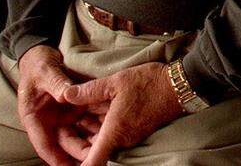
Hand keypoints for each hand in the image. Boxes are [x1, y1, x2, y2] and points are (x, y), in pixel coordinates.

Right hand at [17, 45, 95, 165]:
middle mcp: (48, 121)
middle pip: (64, 142)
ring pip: (77, 134)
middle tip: (95, 157)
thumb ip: (56, 84)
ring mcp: (61, 116)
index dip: (56, 158)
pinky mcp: (72, 109)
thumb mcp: (46, 72)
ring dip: (90, 140)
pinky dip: (96, 125)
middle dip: (79, 152)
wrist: (42, 54)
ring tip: (107, 145)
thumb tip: (67, 95)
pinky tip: (110, 128)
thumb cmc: (38, 64)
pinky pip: (85, 120)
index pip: (44, 144)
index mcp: (33, 117)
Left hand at [59, 62, 183, 165]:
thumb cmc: (149, 83)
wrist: (178, 86)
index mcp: (114, 132)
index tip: (64, 164)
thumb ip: (89, 90)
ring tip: (77, 108)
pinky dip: (100, 123)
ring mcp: (129, 136)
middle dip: (76, 138)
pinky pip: (111, 132)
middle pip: (92, 149)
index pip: (92, 163)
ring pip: (100, 139)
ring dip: (88, 128)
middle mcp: (121, 140)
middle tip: (62, 121)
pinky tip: (95, 106)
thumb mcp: (116, 82)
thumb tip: (66, 95)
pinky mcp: (134, 130)